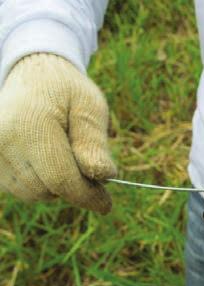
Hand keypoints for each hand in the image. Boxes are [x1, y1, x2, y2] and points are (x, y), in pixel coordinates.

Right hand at [0, 53, 115, 213]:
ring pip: (32, 193)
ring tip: (66, 155)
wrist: (33, 74)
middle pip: (46, 190)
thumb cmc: (68, 90)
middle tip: (89, 166)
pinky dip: (41, 182)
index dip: (87, 196)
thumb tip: (104, 177)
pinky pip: (20, 187)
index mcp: (31, 125)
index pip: (62, 179)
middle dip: (74, 187)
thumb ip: (94, 143)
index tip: (106, 205)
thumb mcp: (90, 107)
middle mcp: (2, 141)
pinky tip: (49, 159)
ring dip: (57, 186)